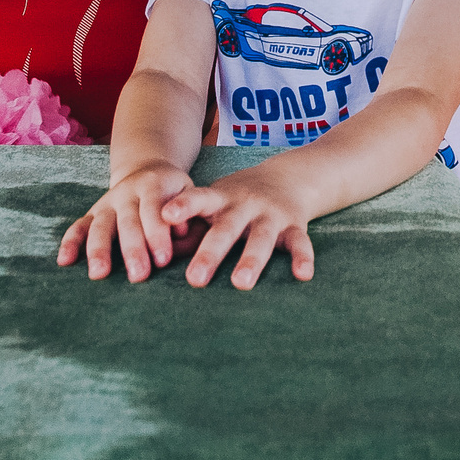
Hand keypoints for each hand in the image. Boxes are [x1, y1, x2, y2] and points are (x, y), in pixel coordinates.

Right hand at [58, 162, 196, 281]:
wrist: (149, 171)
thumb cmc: (175, 194)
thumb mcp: (189, 194)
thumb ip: (187, 214)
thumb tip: (181, 234)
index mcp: (153, 184)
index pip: (154, 209)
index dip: (158, 234)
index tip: (163, 260)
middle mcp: (127, 192)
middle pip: (128, 221)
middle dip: (132, 249)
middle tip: (139, 276)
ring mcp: (107, 202)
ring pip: (100, 225)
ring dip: (98, 250)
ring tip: (99, 274)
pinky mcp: (93, 213)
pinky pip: (79, 226)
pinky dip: (70, 242)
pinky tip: (64, 261)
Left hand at [163, 164, 313, 290]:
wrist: (287, 176)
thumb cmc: (236, 200)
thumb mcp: (213, 202)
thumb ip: (191, 228)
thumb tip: (156, 257)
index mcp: (220, 198)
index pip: (198, 198)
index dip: (183, 206)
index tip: (165, 216)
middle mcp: (245, 205)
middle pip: (226, 228)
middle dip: (211, 253)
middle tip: (194, 279)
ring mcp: (271, 214)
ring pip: (261, 238)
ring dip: (251, 259)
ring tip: (240, 283)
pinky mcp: (295, 225)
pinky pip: (300, 242)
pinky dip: (303, 258)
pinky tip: (303, 276)